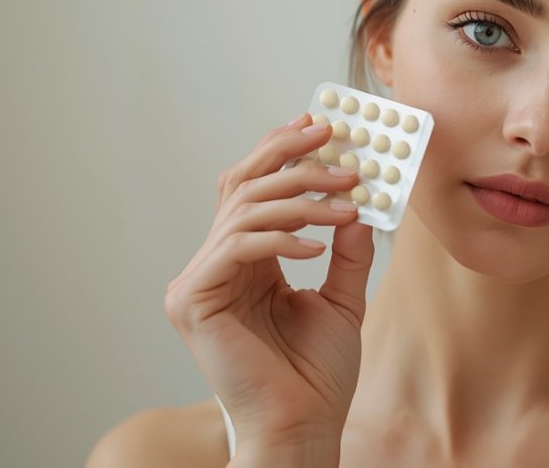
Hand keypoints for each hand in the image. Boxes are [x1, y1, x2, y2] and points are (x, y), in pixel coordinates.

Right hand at [164, 113, 372, 458]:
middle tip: (337, 144)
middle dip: (293, 160)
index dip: (282, 152)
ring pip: (244, 210)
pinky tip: (315, 246)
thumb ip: (347, 250)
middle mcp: (215, 265)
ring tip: (346, 201)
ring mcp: (198, 282)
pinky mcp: (192, 301)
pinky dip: (279, 238)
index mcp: (244, 262)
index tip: (320, 125)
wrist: (305, 423)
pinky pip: (236, 247)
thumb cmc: (318, 372)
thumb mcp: (344, 297)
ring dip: (301, 198)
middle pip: (243, 186)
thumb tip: (355, 203)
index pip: (254, 190)